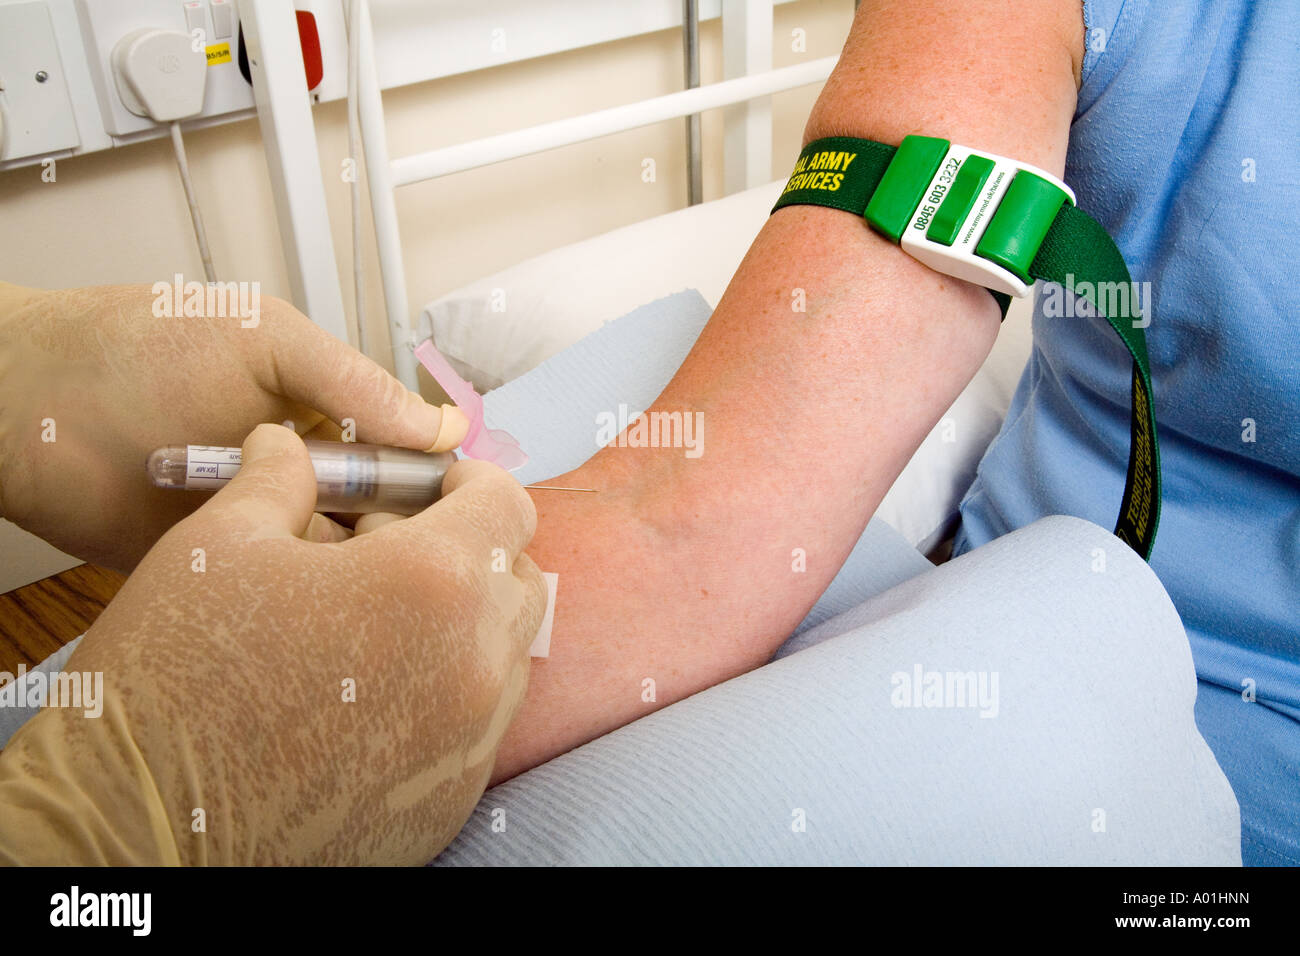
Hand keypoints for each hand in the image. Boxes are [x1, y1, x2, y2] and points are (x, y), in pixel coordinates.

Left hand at [0, 282, 467, 570]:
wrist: (23, 404)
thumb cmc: (133, 348)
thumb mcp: (262, 337)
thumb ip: (352, 379)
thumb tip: (443, 427)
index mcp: (321, 416)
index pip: (404, 458)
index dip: (436, 485)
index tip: (466, 509)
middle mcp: (301, 476)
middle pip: (381, 520)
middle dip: (402, 537)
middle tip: (412, 555)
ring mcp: (261, 527)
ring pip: (337, 565)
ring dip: (352, 571)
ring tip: (357, 575)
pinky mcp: (222, 574)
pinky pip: (276, 599)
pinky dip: (296, 603)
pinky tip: (310, 600)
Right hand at [0, 424, 545, 864]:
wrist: (140, 831)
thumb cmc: (173, 679)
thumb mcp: (217, 547)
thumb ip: (277, 479)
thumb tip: (287, 443)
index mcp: (431, 584)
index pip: (506, 507)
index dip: (470, 482)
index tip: (432, 487)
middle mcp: (474, 665)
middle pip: (515, 579)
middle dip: (468, 551)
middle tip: (389, 553)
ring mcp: (470, 742)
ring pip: (504, 655)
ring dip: (463, 622)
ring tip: (374, 625)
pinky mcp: (451, 801)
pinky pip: (479, 725)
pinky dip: (448, 691)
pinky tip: (371, 693)